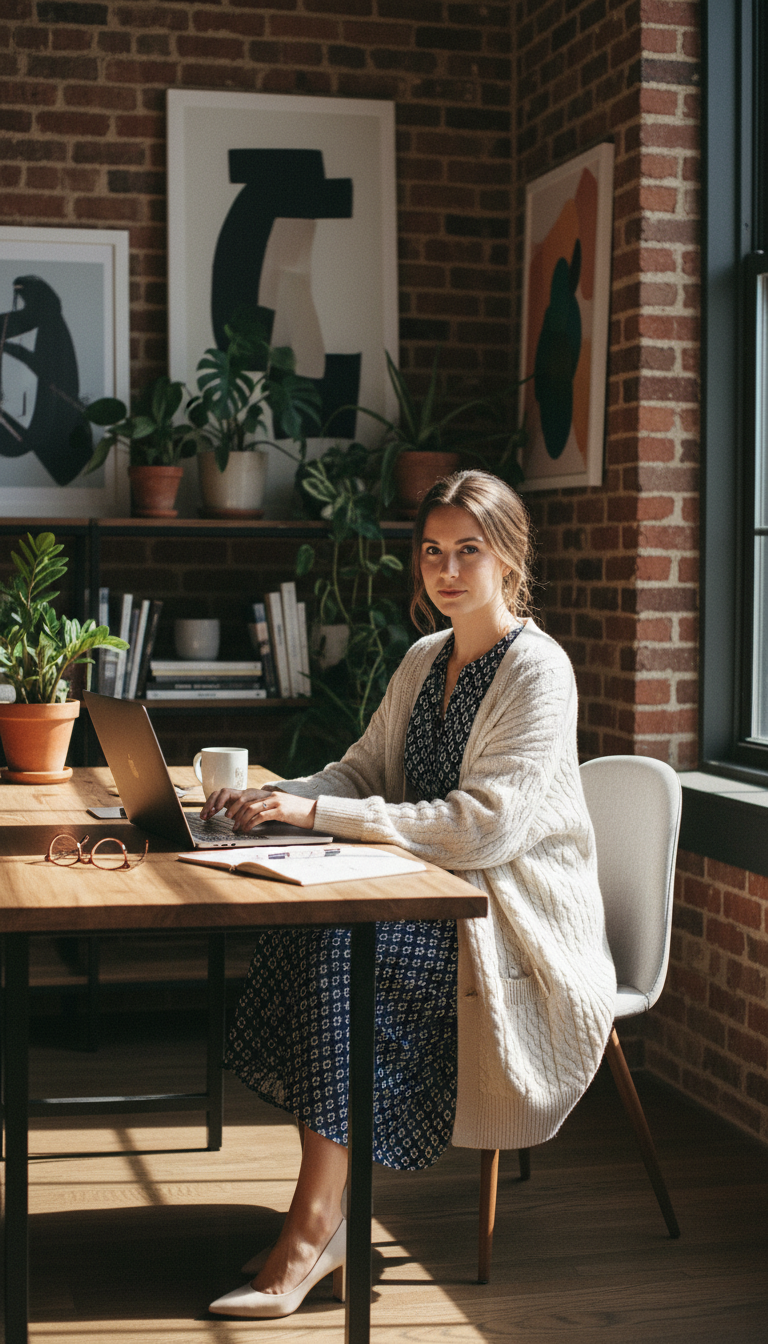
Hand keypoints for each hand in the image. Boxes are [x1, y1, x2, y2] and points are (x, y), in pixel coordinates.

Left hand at [200, 787, 316, 832]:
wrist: (315, 812)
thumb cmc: (298, 813)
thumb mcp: (281, 808)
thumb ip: (267, 809)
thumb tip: (252, 817)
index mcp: (269, 794)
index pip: (245, 796)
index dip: (234, 804)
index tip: (225, 813)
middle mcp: (270, 796)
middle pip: (245, 800)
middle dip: (232, 811)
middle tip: (227, 821)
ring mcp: (276, 802)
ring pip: (251, 808)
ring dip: (240, 819)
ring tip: (236, 828)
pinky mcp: (281, 811)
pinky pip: (261, 816)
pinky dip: (251, 823)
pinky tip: (247, 829)